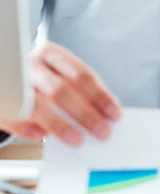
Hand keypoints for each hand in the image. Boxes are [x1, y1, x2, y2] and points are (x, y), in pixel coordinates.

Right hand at [0, 41, 122, 146]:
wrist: (2, 72)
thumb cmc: (37, 74)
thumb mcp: (57, 71)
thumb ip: (77, 88)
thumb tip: (102, 112)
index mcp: (51, 53)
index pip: (82, 74)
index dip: (101, 95)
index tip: (115, 113)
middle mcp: (33, 65)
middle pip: (63, 90)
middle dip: (86, 113)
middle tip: (102, 131)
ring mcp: (16, 82)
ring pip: (40, 106)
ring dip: (62, 126)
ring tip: (77, 139)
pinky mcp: (4, 100)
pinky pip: (19, 118)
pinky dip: (32, 130)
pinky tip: (44, 137)